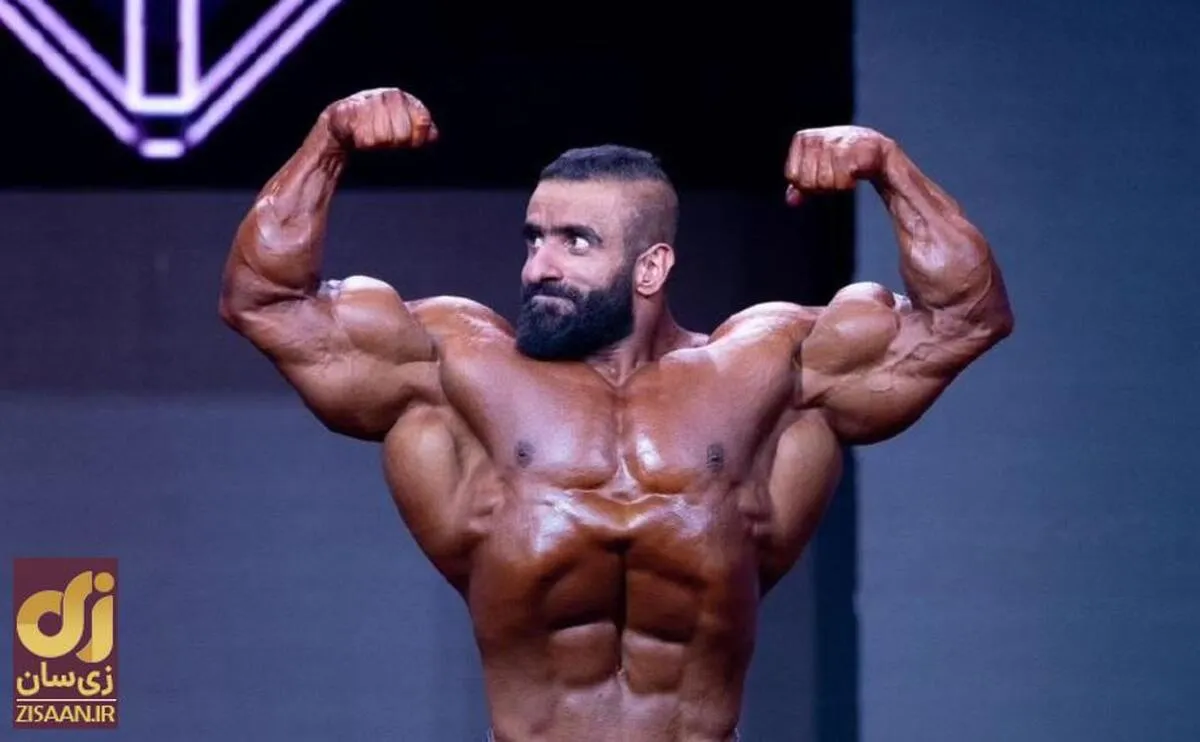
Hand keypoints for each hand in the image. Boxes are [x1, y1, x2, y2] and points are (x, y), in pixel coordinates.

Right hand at [322, 88, 437, 150]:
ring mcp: (367, 101)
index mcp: (402, 98)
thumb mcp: (402, 128)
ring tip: (369, 135)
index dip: (418, 137)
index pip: (423, 120)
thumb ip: (421, 131)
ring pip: (383, 138)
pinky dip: (362, 142)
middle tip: (383, 138)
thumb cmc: (375, 126)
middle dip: (395, 142)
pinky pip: (364, 139)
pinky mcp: (347, 111)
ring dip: (376, 143)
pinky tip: (357, 135)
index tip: (411, 141)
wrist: (341, 124)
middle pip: (402, 134)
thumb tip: (434, 135)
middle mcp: (386, 95)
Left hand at [784, 126, 891, 205]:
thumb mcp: (816, 170)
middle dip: (822, 185)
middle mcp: (818, 138)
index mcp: (803, 139)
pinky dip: (849, 183)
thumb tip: (791, 200)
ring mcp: (837, 142)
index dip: (807, 183)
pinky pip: (842, 181)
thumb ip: (801, 184)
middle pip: (807, 182)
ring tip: (846, 171)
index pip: (792, 176)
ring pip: (825, 183)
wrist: (873, 150)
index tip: (821, 172)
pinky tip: (855, 171)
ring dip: (837, 184)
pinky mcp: (856, 150)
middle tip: (836, 173)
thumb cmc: (842, 158)